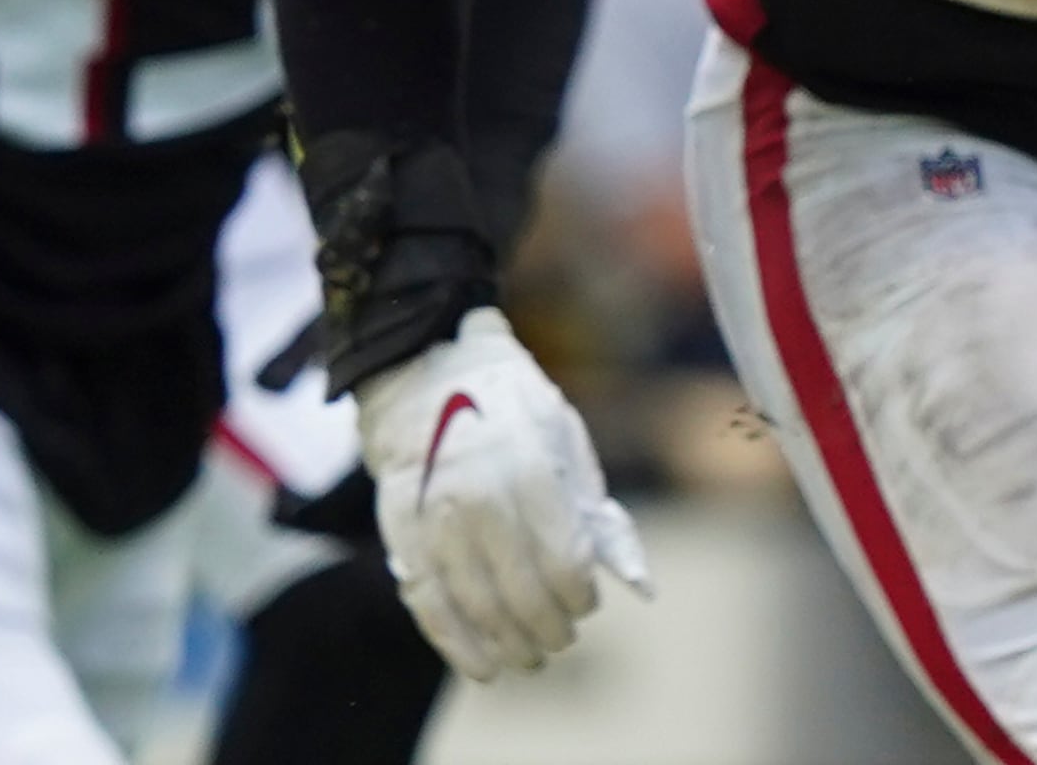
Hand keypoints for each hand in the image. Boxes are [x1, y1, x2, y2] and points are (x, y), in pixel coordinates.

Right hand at [354, 308, 649, 679]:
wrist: (424, 369)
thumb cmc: (510, 410)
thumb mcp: (565, 441)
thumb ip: (595, 512)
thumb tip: (637, 583)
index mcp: (531, 464)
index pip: (564, 560)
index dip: (579, 597)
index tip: (585, 602)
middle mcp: (479, 490)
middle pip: (520, 591)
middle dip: (548, 629)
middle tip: (560, 640)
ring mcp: (433, 511)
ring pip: (474, 603)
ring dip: (506, 644)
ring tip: (527, 659)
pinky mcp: (399, 526)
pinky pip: (426, 598)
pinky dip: (454, 642)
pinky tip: (480, 666)